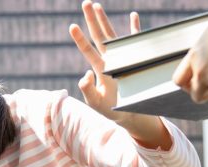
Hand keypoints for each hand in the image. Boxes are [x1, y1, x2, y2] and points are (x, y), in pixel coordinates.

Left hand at [69, 0, 139, 121]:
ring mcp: (121, 59)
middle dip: (92, 20)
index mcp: (99, 69)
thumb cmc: (110, 109)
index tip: (72, 26)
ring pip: (112, 35)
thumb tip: (85, 74)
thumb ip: (87, 90)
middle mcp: (109, 60)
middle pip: (99, 36)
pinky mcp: (135, 61)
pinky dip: (135, 28)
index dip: (81, 39)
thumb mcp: (95, 102)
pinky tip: (133, 15)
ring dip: (105, 20)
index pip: (88, 50)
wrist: (129, 114)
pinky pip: (135, 41)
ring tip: (97, 5)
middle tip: (85, 2)